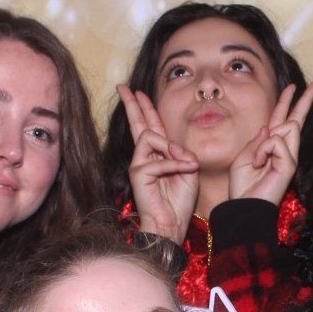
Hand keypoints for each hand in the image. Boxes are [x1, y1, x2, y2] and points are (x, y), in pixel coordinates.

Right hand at [119, 84, 199, 242]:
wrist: (171, 224)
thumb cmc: (179, 201)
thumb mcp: (189, 171)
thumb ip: (183, 154)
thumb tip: (176, 146)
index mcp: (159, 154)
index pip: (151, 126)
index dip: (146, 108)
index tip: (139, 93)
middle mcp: (145, 156)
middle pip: (138, 123)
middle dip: (132, 104)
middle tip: (123, 88)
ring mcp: (139, 163)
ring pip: (150, 137)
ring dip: (172, 147)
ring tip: (186, 162)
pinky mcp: (138, 173)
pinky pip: (158, 160)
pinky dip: (175, 165)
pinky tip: (186, 170)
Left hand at [228, 81, 312, 208]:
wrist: (244, 206)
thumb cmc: (242, 186)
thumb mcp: (243, 156)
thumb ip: (257, 141)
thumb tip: (268, 127)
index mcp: (271, 146)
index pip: (281, 119)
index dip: (287, 101)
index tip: (294, 87)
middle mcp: (283, 149)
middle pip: (296, 117)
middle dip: (306, 98)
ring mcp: (289, 156)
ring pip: (288, 126)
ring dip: (265, 141)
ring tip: (256, 162)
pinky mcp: (290, 163)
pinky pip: (276, 142)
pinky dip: (263, 151)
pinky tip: (258, 164)